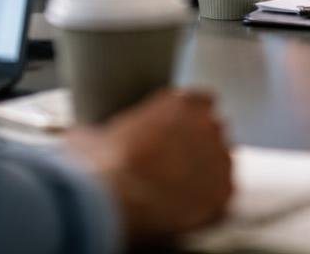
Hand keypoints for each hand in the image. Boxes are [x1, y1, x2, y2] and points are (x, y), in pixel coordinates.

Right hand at [63, 89, 232, 244]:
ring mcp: (220, 158)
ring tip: (176, 190)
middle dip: (197, 145)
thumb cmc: (99, 167)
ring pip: (220, 161)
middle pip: (213, 130)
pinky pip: (222, 193)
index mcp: (180, 103)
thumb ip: (101, 130)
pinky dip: (208, 201)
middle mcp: (207, 124)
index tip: (174, 133)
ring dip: (204, 172)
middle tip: (173, 164)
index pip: (199, 101)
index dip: (187, 119)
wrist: (112, 202)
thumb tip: (85, 138)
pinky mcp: (224, 192)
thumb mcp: (90, 137)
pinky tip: (185, 209)